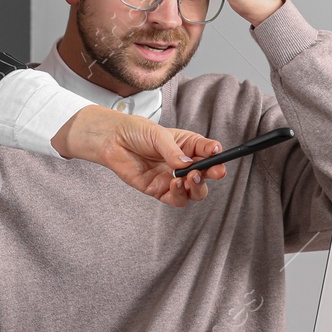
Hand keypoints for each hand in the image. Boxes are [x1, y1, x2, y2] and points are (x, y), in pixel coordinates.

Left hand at [52, 107, 225, 205]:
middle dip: (212, 174)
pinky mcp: (159, 190)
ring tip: (191, 177)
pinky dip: (180, 194)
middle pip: (206, 175)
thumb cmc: (136, 132)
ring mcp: (172, 178)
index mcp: (187, 145)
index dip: (216, 155)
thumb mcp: (157, 134)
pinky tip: (176, 184)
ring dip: (198, 187)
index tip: (219, 155)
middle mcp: (183, 163)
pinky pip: (176, 199)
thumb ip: (173, 151)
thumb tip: (186, 164)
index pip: (208, 152)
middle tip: (214, 171)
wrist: (112, 141)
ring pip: (195, 191)